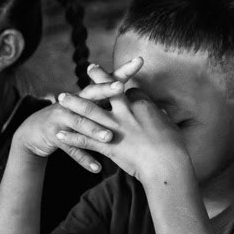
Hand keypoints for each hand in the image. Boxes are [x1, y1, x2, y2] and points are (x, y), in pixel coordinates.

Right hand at [15, 59, 142, 171]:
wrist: (35, 130)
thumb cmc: (71, 117)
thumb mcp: (88, 107)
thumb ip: (109, 104)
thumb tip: (140, 100)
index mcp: (87, 95)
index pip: (107, 80)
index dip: (122, 71)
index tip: (139, 61)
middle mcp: (74, 102)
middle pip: (91, 94)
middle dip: (105, 90)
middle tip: (121, 88)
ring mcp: (63, 118)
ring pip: (80, 123)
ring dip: (94, 130)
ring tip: (109, 137)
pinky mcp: (55, 136)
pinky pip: (71, 148)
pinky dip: (84, 159)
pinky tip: (97, 168)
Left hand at [42, 71, 189, 184]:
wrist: (166, 165)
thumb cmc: (174, 147)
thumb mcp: (169, 126)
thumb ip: (161, 118)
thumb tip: (161, 114)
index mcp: (142, 104)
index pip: (131, 91)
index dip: (126, 91)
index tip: (124, 90)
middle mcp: (125, 111)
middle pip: (107, 88)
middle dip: (97, 77)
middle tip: (89, 68)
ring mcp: (114, 127)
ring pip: (89, 110)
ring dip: (74, 103)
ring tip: (61, 96)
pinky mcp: (107, 145)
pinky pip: (84, 140)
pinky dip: (71, 137)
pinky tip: (60, 133)